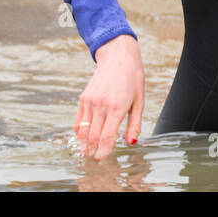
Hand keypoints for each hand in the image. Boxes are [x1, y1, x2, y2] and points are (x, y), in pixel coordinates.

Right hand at [75, 34, 144, 160]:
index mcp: (117, 107)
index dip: (103, 152)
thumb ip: (135, 124)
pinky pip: (77, 121)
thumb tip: (131, 142)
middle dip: (93, 152)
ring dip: (83, 146)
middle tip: (95, 159)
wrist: (118, 57)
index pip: (106, 138)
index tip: (102, 160)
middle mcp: (101, 105)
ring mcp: (90, 102)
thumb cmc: (133, 79)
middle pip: (92, 138)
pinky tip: (82, 140)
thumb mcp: (140, 101)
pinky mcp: (83, 99)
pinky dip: (78, 133)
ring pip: (82, 132)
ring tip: (87, 153)